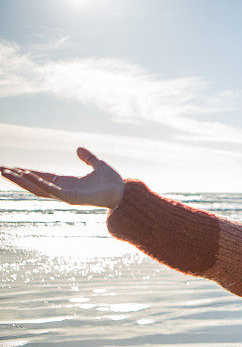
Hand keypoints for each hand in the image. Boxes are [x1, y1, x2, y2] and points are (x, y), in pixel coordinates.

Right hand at [1, 147, 124, 208]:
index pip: (41, 177)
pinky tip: (27, 175)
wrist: (125, 192)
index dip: (26, 172)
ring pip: (37, 188)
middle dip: (16, 177)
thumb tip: (78, 149)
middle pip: (34, 183)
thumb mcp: (98, 165)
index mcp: (66, 182)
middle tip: (0, 169)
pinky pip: (51, 190)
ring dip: (21, 180)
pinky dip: (39, 182)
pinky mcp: (71, 198)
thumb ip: (88, 158)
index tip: (11, 167)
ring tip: (5, 171)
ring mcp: (65, 195)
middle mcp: (63, 190)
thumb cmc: (113, 183)